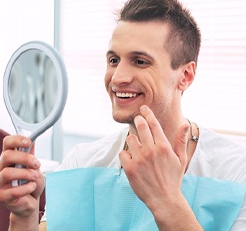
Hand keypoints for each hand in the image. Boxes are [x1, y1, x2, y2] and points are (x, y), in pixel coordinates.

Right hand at [0, 135, 44, 221]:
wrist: (30, 201)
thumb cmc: (30, 181)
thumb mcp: (34, 166)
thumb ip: (32, 155)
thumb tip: (33, 140)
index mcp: (9, 158)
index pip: (7, 143)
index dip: (17, 140)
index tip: (29, 141)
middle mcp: (1, 168)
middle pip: (7, 156)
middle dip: (25, 158)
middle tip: (37, 164)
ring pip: (7, 173)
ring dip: (26, 174)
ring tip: (35, 177)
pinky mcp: (2, 196)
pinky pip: (13, 191)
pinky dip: (27, 188)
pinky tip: (32, 187)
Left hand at [119, 105, 200, 229]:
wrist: (164, 199)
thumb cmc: (173, 178)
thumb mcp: (181, 159)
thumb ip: (180, 140)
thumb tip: (185, 124)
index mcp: (163, 147)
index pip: (153, 123)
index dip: (147, 113)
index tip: (143, 108)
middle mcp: (151, 150)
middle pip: (140, 126)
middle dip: (138, 120)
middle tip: (137, 120)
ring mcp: (139, 159)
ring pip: (130, 138)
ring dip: (132, 141)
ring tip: (137, 148)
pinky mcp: (130, 168)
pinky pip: (123, 153)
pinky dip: (126, 155)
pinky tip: (132, 160)